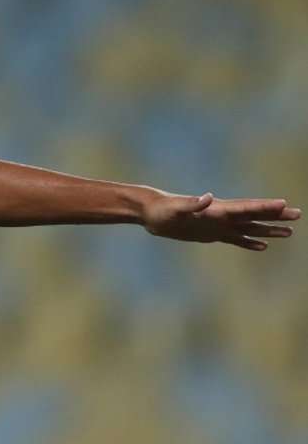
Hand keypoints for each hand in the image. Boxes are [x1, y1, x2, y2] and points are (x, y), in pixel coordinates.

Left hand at [142, 193, 297, 250]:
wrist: (151, 213)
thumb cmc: (162, 210)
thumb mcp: (175, 208)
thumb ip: (192, 203)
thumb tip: (208, 198)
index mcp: (216, 209)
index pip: (245, 207)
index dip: (264, 206)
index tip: (284, 204)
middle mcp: (221, 216)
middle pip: (254, 216)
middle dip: (275, 216)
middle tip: (298, 214)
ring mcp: (217, 226)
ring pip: (249, 228)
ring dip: (268, 229)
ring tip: (289, 232)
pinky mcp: (210, 234)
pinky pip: (235, 239)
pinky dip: (249, 242)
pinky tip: (262, 246)